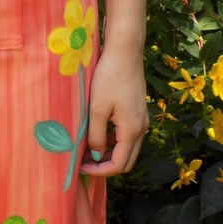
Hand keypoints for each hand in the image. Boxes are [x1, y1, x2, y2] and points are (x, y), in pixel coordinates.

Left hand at [80, 43, 149, 176]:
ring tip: (86, 149)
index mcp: (132, 130)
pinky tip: (97, 133)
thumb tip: (95, 155)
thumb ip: (95, 135)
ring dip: (109, 153)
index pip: (119, 165)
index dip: (99, 171)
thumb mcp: (97, 108)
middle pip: (126, 160)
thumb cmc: (109, 78)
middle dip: (105, 166)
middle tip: (83, 162)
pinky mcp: (138, 110)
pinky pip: (127, 134)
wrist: (125, 52)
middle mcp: (142, 128)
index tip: (80, 167)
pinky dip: (113, 141)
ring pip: (127, 147)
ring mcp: (142, 119)